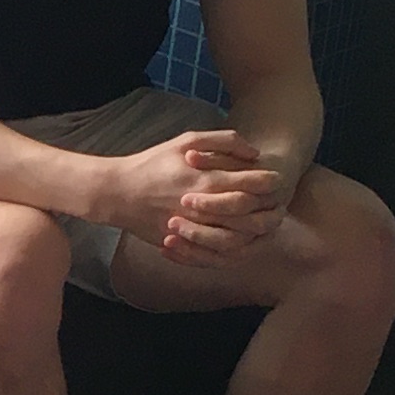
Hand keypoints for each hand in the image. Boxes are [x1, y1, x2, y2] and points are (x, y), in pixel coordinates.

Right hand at [105, 129, 285, 263]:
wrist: (118, 193)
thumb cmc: (153, 163)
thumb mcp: (187, 139)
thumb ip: (223, 141)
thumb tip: (254, 152)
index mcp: (207, 179)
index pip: (254, 184)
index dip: (270, 181)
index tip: (275, 178)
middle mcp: (204, 207)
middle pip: (252, 213)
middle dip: (269, 207)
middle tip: (276, 200)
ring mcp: (195, 230)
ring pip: (239, 238)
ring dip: (256, 230)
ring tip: (263, 220)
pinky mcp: (186, 245)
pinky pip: (218, 254)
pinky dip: (235, 248)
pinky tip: (241, 238)